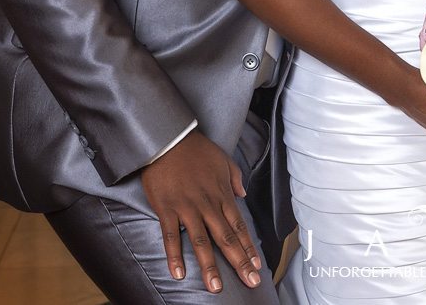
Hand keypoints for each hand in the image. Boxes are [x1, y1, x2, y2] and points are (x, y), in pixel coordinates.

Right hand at [141, 130, 261, 293]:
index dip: (248, 247)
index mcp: (222, 194)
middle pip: (226, 238)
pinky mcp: (167, 209)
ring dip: (209, 265)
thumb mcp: (223, 159)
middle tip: (250, 282)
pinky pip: (171, 236)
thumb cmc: (197, 149)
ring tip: (215, 287)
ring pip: (201, 241)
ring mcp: (187, 208)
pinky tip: (178, 273)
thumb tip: (243, 193)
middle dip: (239, 262)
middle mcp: (208, 204)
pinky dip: (174, 255)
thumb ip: (235, 178)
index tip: (257, 265)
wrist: (170, 139)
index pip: (239, 226)